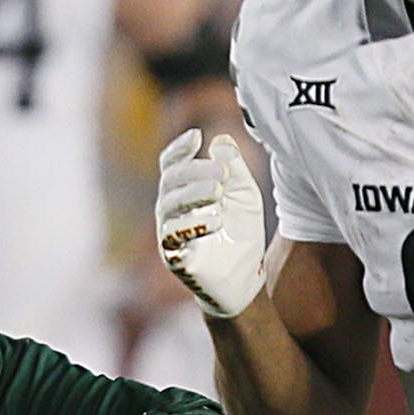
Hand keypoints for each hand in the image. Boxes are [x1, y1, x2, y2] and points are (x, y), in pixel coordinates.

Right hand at [153, 129, 266, 319]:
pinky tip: (215, 221)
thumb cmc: (240, 234)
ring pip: (168, 206)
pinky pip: (172, 238)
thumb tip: (220, 139)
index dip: (179, 149)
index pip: (172, 165)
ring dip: (192, 194)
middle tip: (220, 173)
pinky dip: (192, 226)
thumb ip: (234, 167)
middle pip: (170, 182)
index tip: (196, 136)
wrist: (245, 278)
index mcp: (185, 191)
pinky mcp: (174, 257)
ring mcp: (169, 234)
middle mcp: (171, 210)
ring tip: (217, 191)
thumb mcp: (245, 195)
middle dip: (193, 172)